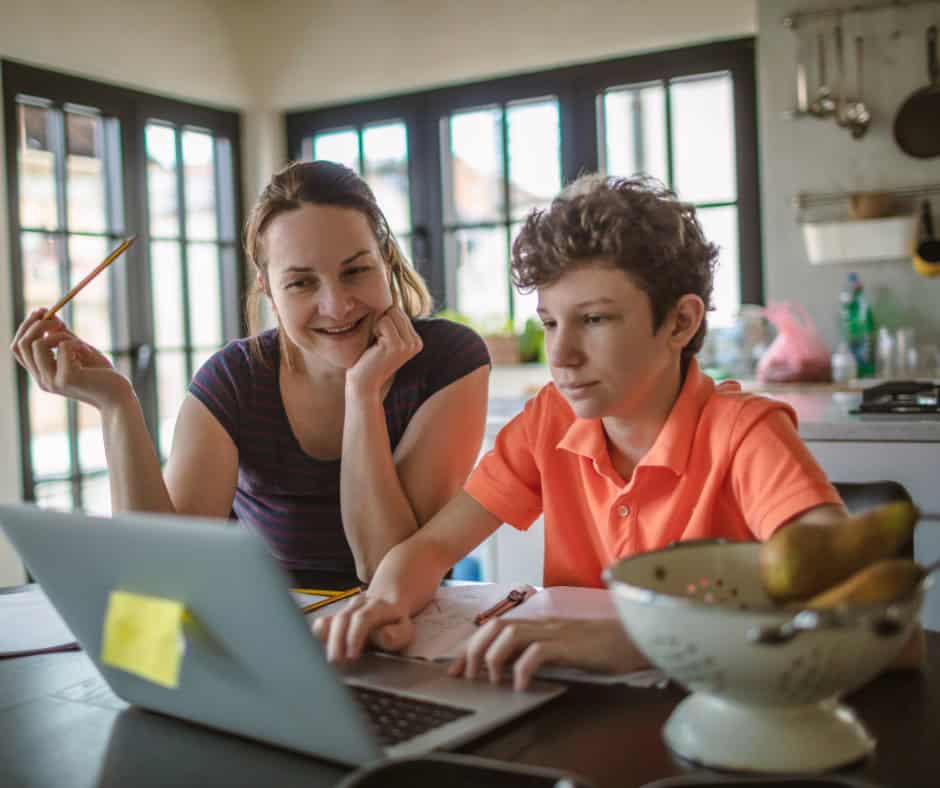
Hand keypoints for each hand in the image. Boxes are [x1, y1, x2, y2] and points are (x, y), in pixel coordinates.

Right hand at [10, 308, 132, 409]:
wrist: (120, 397)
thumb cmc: (102, 375)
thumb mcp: (79, 350)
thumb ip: (63, 336)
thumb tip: (49, 314)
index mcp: (42, 374)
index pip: (18, 348)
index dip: (25, 327)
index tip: (41, 311)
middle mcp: (42, 380)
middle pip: (21, 344)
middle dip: (37, 324)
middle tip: (58, 319)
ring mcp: (52, 381)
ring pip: (38, 344)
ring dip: (60, 335)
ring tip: (80, 344)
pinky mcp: (67, 378)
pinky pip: (63, 347)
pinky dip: (76, 343)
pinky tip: (88, 352)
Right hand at [312, 594, 414, 663]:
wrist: (389, 602)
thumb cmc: (396, 623)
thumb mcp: (405, 630)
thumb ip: (397, 635)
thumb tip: (383, 636)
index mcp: (379, 606)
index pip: (363, 618)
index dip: (354, 636)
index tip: (352, 657)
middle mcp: (360, 604)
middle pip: (343, 618)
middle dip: (338, 642)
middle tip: (336, 663)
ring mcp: (347, 608)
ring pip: (332, 620)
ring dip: (328, 642)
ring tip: (330, 661)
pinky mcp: (337, 616)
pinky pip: (324, 622)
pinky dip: (319, 635)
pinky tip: (318, 648)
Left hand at [346, 306, 421, 398]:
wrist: (364, 382)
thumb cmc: (370, 358)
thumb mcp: (385, 338)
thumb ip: (393, 321)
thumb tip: (389, 294)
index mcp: (416, 340)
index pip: (399, 311)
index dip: (384, 321)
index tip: (381, 341)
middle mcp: (416, 342)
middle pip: (395, 310)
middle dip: (381, 321)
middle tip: (377, 343)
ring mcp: (408, 344)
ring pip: (390, 314)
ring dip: (377, 326)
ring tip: (377, 345)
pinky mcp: (396, 345)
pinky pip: (383, 321)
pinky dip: (375, 330)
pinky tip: (375, 347)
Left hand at [448, 618, 647, 690]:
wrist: (639, 638)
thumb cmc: (606, 646)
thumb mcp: (568, 647)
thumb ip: (543, 649)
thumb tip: (514, 668)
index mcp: (540, 624)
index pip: (495, 626)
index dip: (471, 646)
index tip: (456, 669)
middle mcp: (543, 624)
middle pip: (495, 626)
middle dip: (473, 650)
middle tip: (467, 677)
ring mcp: (556, 632)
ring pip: (510, 633)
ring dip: (493, 658)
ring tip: (492, 682)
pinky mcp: (570, 645)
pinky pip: (537, 652)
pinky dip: (523, 668)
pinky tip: (521, 686)